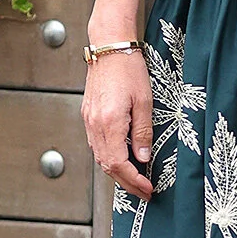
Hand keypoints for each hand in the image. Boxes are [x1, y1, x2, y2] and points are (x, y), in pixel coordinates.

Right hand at [82, 49, 155, 199]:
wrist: (109, 46)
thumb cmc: (129, 68)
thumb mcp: (145, 102)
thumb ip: (143, 133)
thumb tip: (143, 159)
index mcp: (109, 123)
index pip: (118, 164)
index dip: (133, 181)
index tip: (148, 189)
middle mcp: (94, 124)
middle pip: (107, 165)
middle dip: (126, 182)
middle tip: (144, 191)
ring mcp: (88, 120)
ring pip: (100, 157)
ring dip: (117, 171)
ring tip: (136, 179)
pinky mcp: (88, 115)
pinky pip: (96, 144)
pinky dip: (109, 157)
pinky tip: (123, 158)